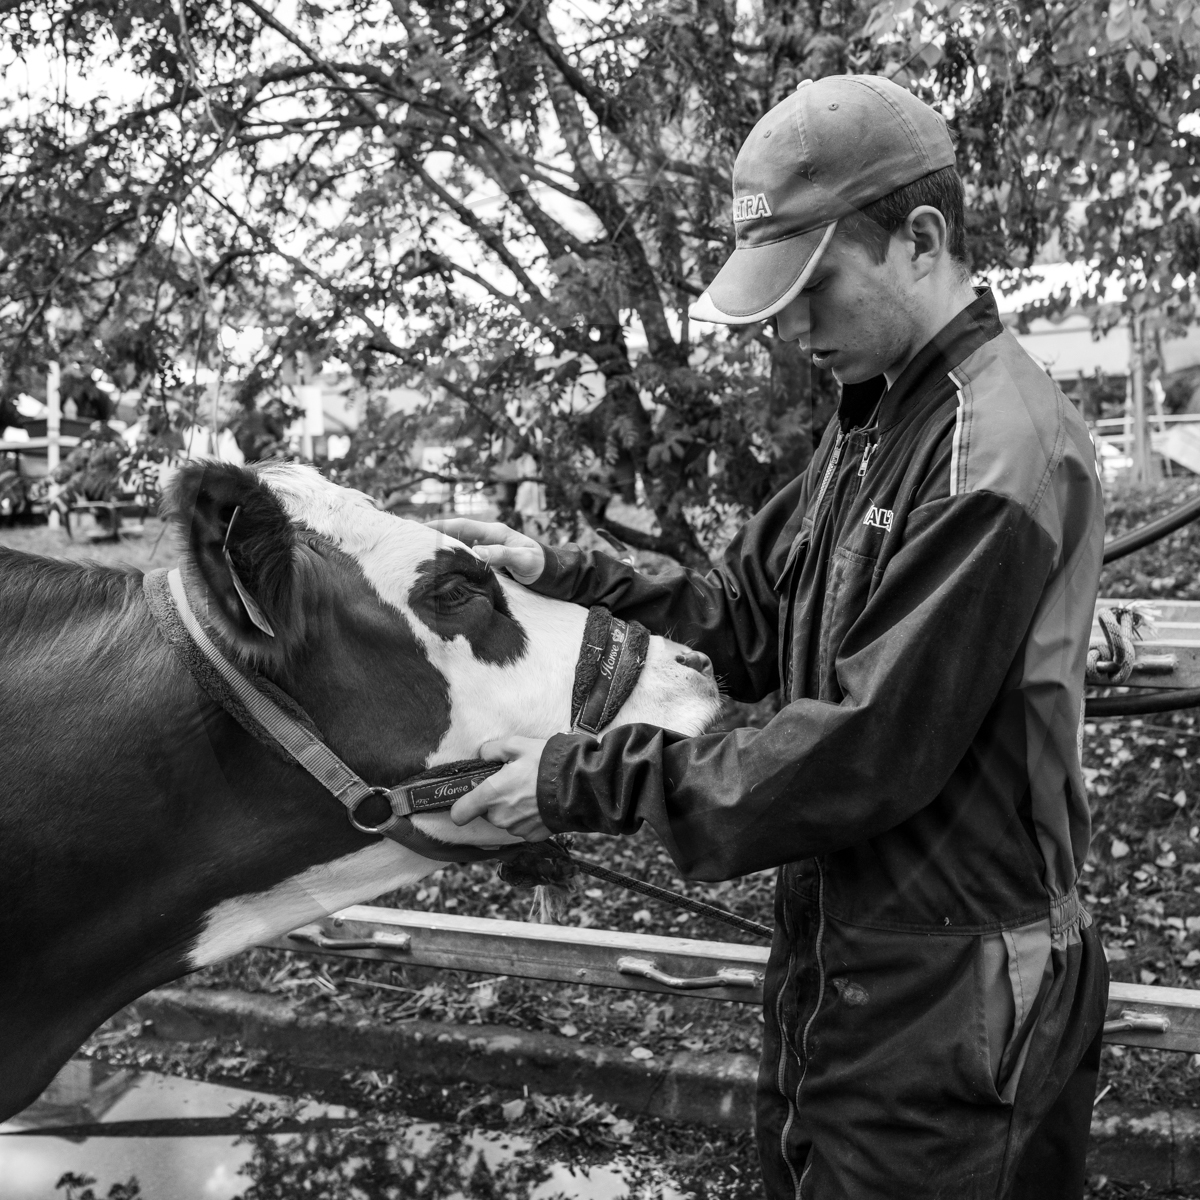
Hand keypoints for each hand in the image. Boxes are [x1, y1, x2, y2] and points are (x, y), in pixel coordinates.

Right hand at [427, 518, 545, 584]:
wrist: (548, 574)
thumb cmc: (538, 565)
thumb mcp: (523, 559)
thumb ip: (502, 555)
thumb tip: (477, 553)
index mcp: (494, 531)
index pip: (462, 525)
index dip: (441, 526)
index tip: (421, 528)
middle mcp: (486, 537)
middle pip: (454, 533)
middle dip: (433, 535)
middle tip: (409, 540)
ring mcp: (484, 548)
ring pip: (456, 546)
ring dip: (439, 550)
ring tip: (416, 554)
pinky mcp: (484, 560)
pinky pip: (462, 558)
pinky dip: (449, 562)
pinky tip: (436, 569)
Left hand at [450, 735, 550, 840]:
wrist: (579, 786)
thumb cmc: (546, 763)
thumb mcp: (517, 745)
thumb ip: (492, 750)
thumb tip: (483, 755)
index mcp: (490, 795)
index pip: (459, 813)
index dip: (461, 806)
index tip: (469, 798)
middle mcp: (500, 817)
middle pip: (486, 813)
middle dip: (495, 800)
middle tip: (514, 783)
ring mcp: (517, 829)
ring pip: (505, 820)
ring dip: (512, 809)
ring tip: (531, 792)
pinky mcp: (533, 836)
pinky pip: (522, 827)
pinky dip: (527, 818)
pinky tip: (540, 803)